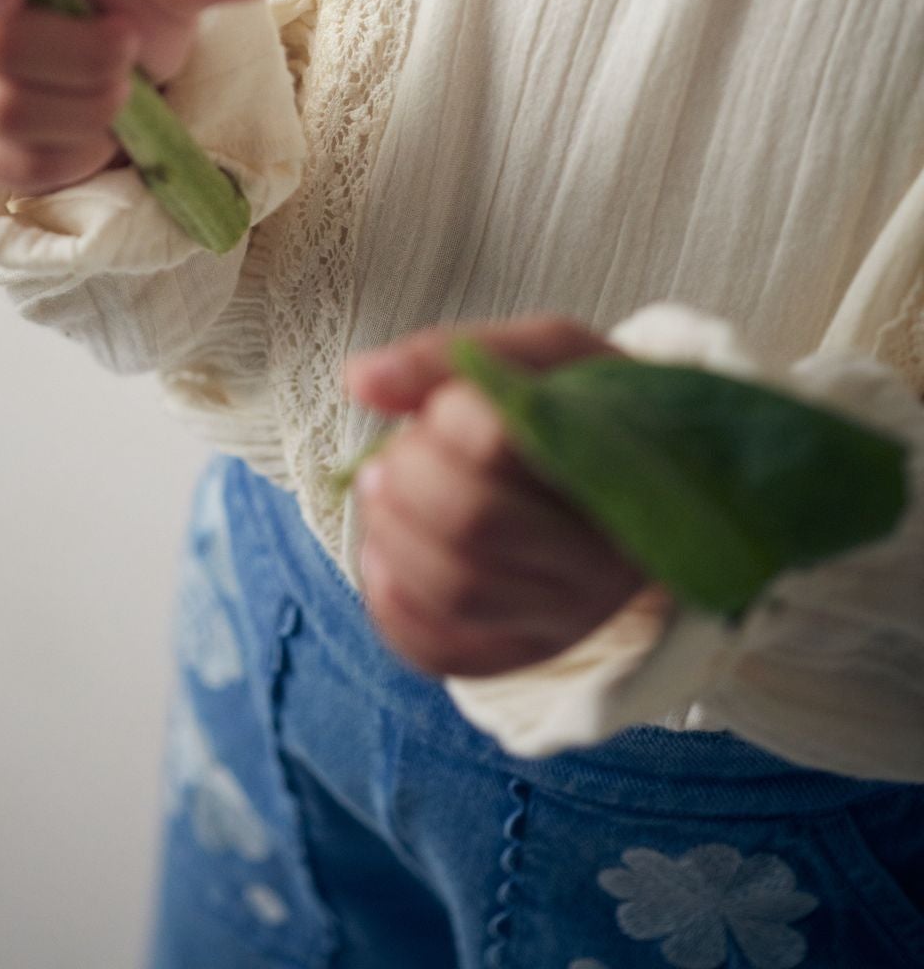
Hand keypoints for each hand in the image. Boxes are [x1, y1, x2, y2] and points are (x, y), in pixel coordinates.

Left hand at [344, 316, 650, 679]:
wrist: (650, 483)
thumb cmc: (586, 408)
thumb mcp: (543, 355)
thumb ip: (450, 356)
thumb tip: (359, 379)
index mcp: (614, 463)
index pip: (498, 441)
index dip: (445, 412)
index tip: (445, 402)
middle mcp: (601, 559)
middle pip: (471, 521)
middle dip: (406, 474)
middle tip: (394, 452)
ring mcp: (567, 618)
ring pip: (455, 589)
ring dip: (389, 532)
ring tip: (382, 494)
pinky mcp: (526, 654)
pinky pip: (442, 650)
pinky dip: (390, 601)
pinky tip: (385, 555)